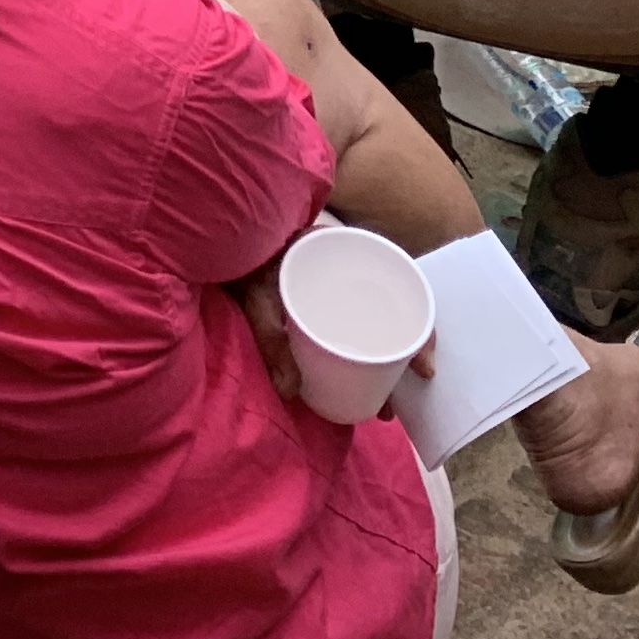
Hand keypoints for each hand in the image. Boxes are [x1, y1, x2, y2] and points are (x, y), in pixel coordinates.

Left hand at [229, 251, 437, 419]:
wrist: (213, 232)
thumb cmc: (242, 259)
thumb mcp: (259, 297)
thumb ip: (272, 339)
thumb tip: (291, 392)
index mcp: (346, 253)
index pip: (405, 290)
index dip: (422, 332)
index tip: (424, 371)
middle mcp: (351, 267)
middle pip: (396, 314)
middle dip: (402, 363)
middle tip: (395, 405)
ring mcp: (340, 283)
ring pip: (380, 325)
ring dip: (385, 363)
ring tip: (380, 404)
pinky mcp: (323, 298)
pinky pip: (358, 325)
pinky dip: (367, 352)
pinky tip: (363, 380)